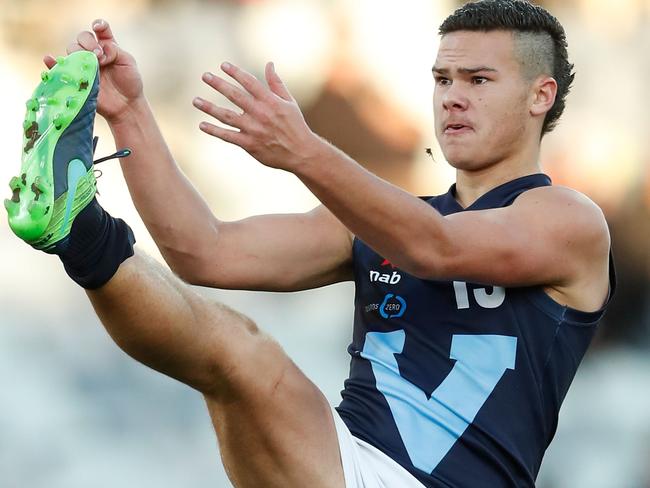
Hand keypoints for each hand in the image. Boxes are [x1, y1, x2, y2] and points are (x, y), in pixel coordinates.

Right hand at [44, 19, 143, 124]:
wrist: (127, 105)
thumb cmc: (130, 83)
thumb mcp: (128, 62)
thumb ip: (114, 51)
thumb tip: (98, 52)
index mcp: (108, 46)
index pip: (100, 30)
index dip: (98, 25)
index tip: (98, 28)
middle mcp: (94, 53)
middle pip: (82, 37)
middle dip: (88, 42)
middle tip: (98, 55)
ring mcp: (84, 65)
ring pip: (72, 49)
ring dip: (78, 52)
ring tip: (90, 64)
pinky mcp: (77, 77)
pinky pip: (59, 67)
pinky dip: (52, 62)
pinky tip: (49, 59)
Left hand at [193, 62, 320, 171]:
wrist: (301, 153)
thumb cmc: (295, 125)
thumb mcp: (289, 102)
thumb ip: (276, 83)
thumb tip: (269, 64)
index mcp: (271, 102)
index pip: (249, 82)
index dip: (235, 73)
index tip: (222, 65)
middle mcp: (260, 114)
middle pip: (235, 96)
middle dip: (218, 84)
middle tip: (205, 76)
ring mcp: (253, 130)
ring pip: (227, 116)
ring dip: (209, 108)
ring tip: (195, 100)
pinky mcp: (249, 144)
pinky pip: (228, 136)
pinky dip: (214, 131)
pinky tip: (202, 125)